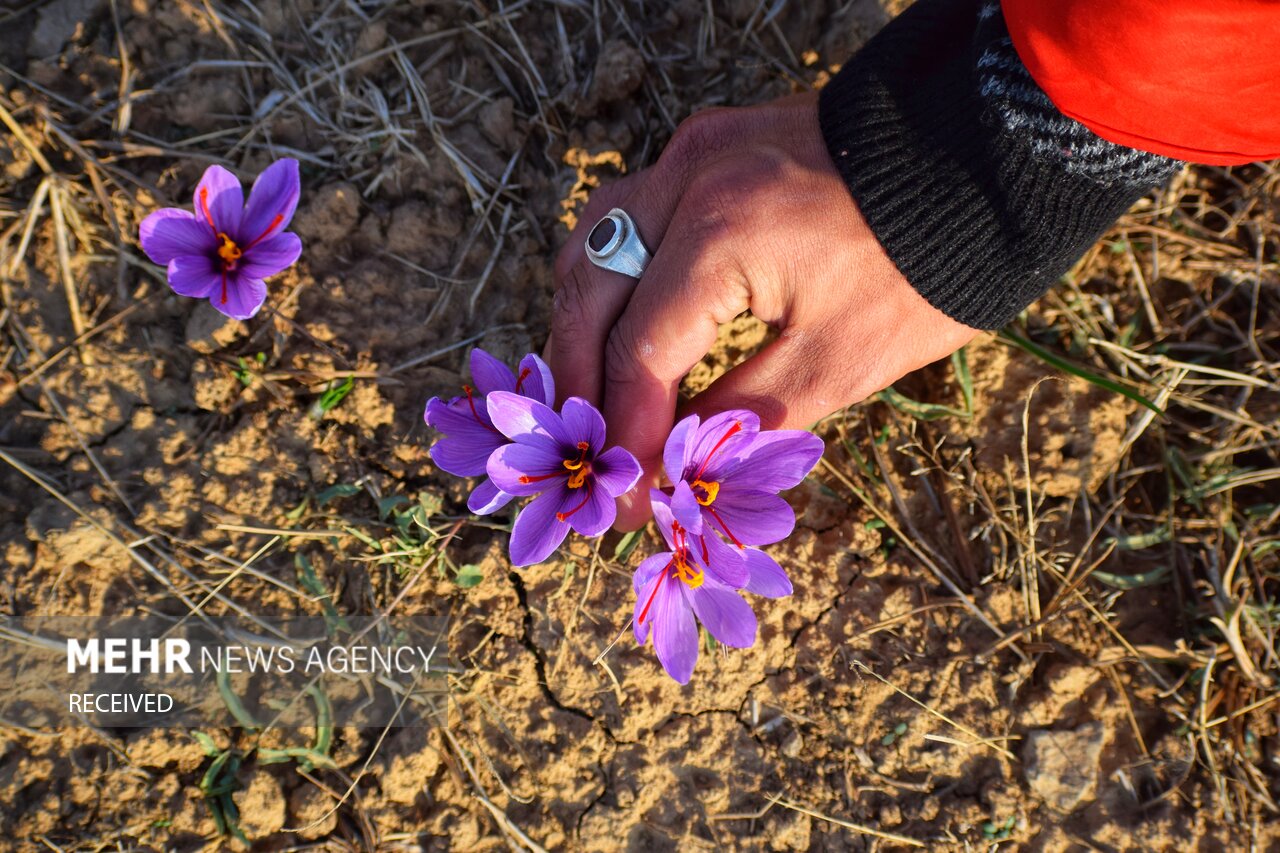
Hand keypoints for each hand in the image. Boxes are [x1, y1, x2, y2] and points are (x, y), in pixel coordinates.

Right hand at [549, 91, 978, 528]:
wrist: (988, 157)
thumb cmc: (923, 266)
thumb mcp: (840, 361)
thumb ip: (739, 416)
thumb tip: (671, 465)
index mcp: (717, 237)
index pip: (636, 354)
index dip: (623, 436)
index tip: (617, 501)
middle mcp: (685, 183)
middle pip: (588, 293)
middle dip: (577, 385)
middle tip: (584, 457)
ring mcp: (691, 153)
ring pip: (592, 245)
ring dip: (583, 324)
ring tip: (591, 398)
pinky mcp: (707, 146)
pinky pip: (628, 216)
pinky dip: (613, 277)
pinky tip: (621, 323)